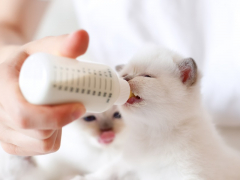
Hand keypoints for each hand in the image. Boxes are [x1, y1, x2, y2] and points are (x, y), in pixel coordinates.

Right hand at [0, 30, 88, 155]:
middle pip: (38, 132)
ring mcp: (3, 133)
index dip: (56, 116)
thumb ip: (63, 44)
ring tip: (60, 110)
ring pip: (42, 144)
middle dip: (62, 121)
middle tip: (75, 105)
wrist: (9, 74)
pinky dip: (52, 138)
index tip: (79, 106)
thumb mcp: (42, 48)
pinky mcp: (11, 143)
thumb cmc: (27, 61)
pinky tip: (52, 122)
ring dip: (59, 129)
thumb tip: (83, 35)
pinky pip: (40, 149)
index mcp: (1, 88)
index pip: (25, 114)